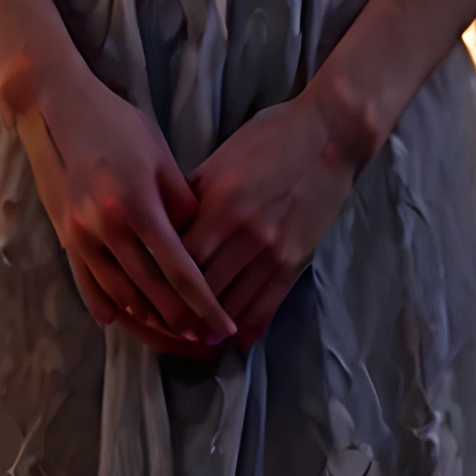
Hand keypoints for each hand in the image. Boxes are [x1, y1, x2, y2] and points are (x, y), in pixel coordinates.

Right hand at [14, 61, 237, 354]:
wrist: (58, 108)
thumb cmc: (117, 124)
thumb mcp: (159, 154)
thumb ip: (181, 200)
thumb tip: (200, 237)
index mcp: (138, 206)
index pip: (179, 269)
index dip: (204, 303)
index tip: (224, 326)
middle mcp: (108, 229)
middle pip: (150, 292)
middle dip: (180, 321)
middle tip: (205, 339)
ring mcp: (82, 236)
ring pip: (120, 295)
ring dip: (148, 320)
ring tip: (173, 334)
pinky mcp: (65, 236)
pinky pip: (86, 283)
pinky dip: (104, 306)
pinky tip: (119, 320)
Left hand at [183, 93, 359, 346]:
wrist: (328, 138)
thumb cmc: (268, 140)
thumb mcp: (219, 161)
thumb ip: (190, 198)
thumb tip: (163, 229)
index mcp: (220, 205)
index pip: (179, 260)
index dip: (161, 282)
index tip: (147, 292)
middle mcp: (245, 235)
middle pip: (203, 291)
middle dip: (181, 311)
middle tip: (164, 324)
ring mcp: (273, 253)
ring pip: (232, 308)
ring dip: (210, 327)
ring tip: (192, 336)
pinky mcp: (296, 264)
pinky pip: (265, 309)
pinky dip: (245, 329)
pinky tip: (231, 336)